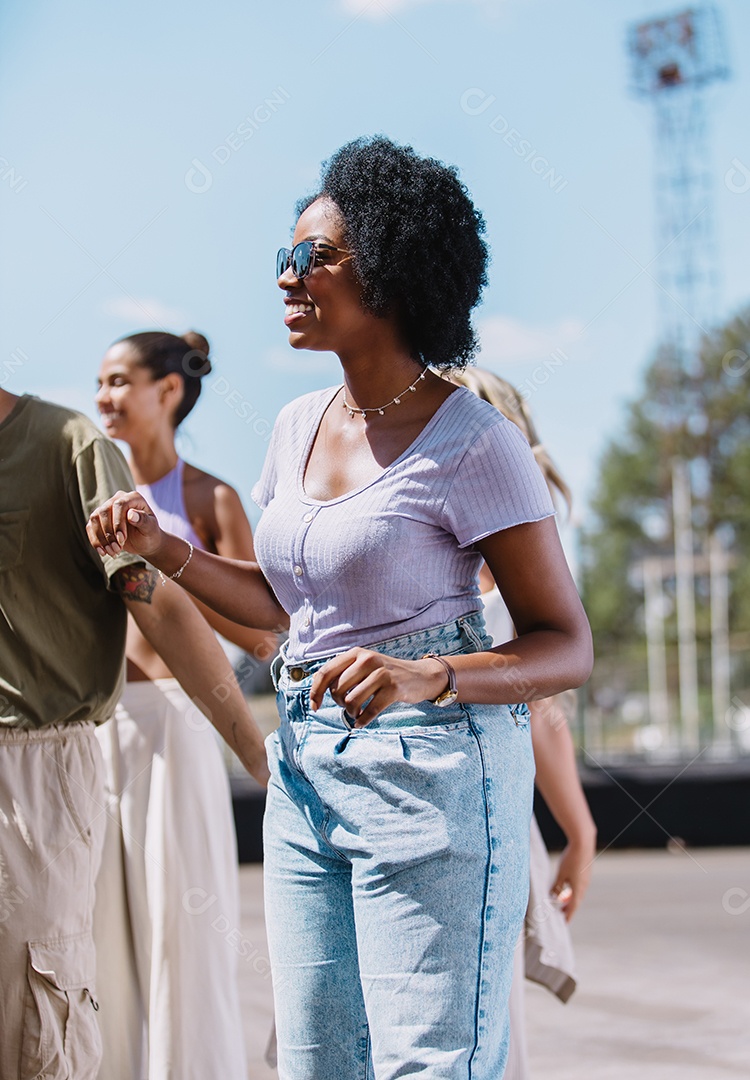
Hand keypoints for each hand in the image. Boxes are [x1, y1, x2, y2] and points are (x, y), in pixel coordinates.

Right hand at [86, 490, 163, 559]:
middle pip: (104, 511)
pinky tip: (103, 552)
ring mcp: (107, 508)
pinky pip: (91, 527)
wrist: (145, 542)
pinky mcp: (99, 519)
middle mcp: (118, 499)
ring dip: (101, 538)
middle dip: (109, 533)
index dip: (118, 523)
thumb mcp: (150, 529)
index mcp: (133, 498)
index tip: (122, 540)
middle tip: (117, 549)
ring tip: (112, 552)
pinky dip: (95, 541)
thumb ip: (143, 520)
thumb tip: (131, 514)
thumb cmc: (150, 533)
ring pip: (95, 519)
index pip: (119, 505)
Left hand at [309, 648, 447, 726]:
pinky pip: (369, 711)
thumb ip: (343, 674)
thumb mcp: (363, 666)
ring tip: (358, 713)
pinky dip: (362, 721)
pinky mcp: (393, 688)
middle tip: (349, 706)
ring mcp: (381, 673)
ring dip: (352, 713)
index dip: (316, 692)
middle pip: (337, 690)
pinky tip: (362, 722)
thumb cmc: (385, 675)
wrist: (420, 676)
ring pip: (352, 701)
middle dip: (339, 704)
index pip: (325, 673)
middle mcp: (367, 659)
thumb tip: (318, 693)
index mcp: (356, 653)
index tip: (315, 706)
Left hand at [550, 835, 595, 921]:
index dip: (568, 915)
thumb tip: (553, 896)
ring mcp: (586, 879)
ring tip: (563, 901)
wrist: (583, 843)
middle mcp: (584, 886)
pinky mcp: (586, 872)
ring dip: (571, 898)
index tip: (565, 922)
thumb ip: (557, 886)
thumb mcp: (560, 874)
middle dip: (569, 908)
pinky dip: (574, 890)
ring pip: (578, 893)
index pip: (573, 906)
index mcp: (578, 888)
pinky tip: (569, 886)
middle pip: (576, 901)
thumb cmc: (571, 859)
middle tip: (562, 913)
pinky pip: (580, 885)